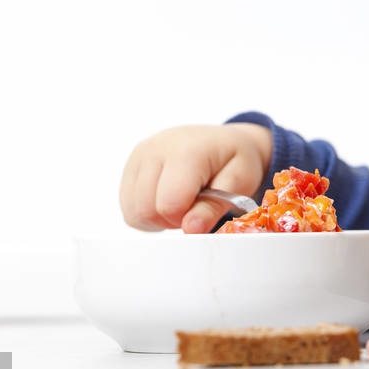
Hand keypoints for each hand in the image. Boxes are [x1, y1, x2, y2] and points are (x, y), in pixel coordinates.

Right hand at [119, 123, 271, 233]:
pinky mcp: (130, 164)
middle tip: (194, 207)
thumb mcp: (240, 182)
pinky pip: (128, 207)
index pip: (170, 205)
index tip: (204, 208)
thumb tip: (190, 228)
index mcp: (186, 151)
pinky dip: (147, 212)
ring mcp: (140, 155)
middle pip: (146, 211)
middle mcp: (156, 148)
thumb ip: (215, 207)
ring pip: (133, 212)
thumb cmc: (235, 160)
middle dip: (171, 220)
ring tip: (182, 202)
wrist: (224, 140)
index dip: (187, 219)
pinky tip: (167, 199)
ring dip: (158, 218)